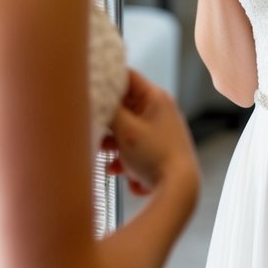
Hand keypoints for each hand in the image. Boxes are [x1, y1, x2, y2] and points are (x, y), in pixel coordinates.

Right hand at [102, 69, 199, 201]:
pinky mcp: (158, 151)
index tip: (88, 90)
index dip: (106, 81)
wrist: (180, 190)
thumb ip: (108, 109)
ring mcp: (160, 132)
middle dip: (107, 122)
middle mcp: (160, 111)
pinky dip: (125, 160)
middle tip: (94, 131)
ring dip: (114, 145)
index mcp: (155, 98)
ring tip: (107, 158)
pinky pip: (134, 150)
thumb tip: (94, 96)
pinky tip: (121, 174)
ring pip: (126, 131)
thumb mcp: (125, 129)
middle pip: (124, 107)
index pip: (127, 77)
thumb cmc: (155, 156)